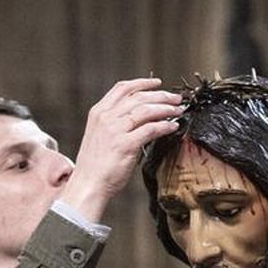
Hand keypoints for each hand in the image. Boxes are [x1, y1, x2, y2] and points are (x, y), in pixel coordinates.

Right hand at [58, 77, 183, 221]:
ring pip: (146, 110)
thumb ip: (116, 123)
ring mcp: (115, 130)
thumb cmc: (96, 165)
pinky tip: (173, 127)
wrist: (88, 184)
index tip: (157, 83)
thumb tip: (141, 116)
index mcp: (99, 112)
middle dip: (161, 95)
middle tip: (176, 99)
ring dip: (166, 109)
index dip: (142, 83)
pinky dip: (165, 126)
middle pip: (138, 97)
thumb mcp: (101, 136)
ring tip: (178, 111)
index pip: (122, 89)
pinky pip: (151, 129)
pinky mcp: (126, 144)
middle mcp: (106, 117)